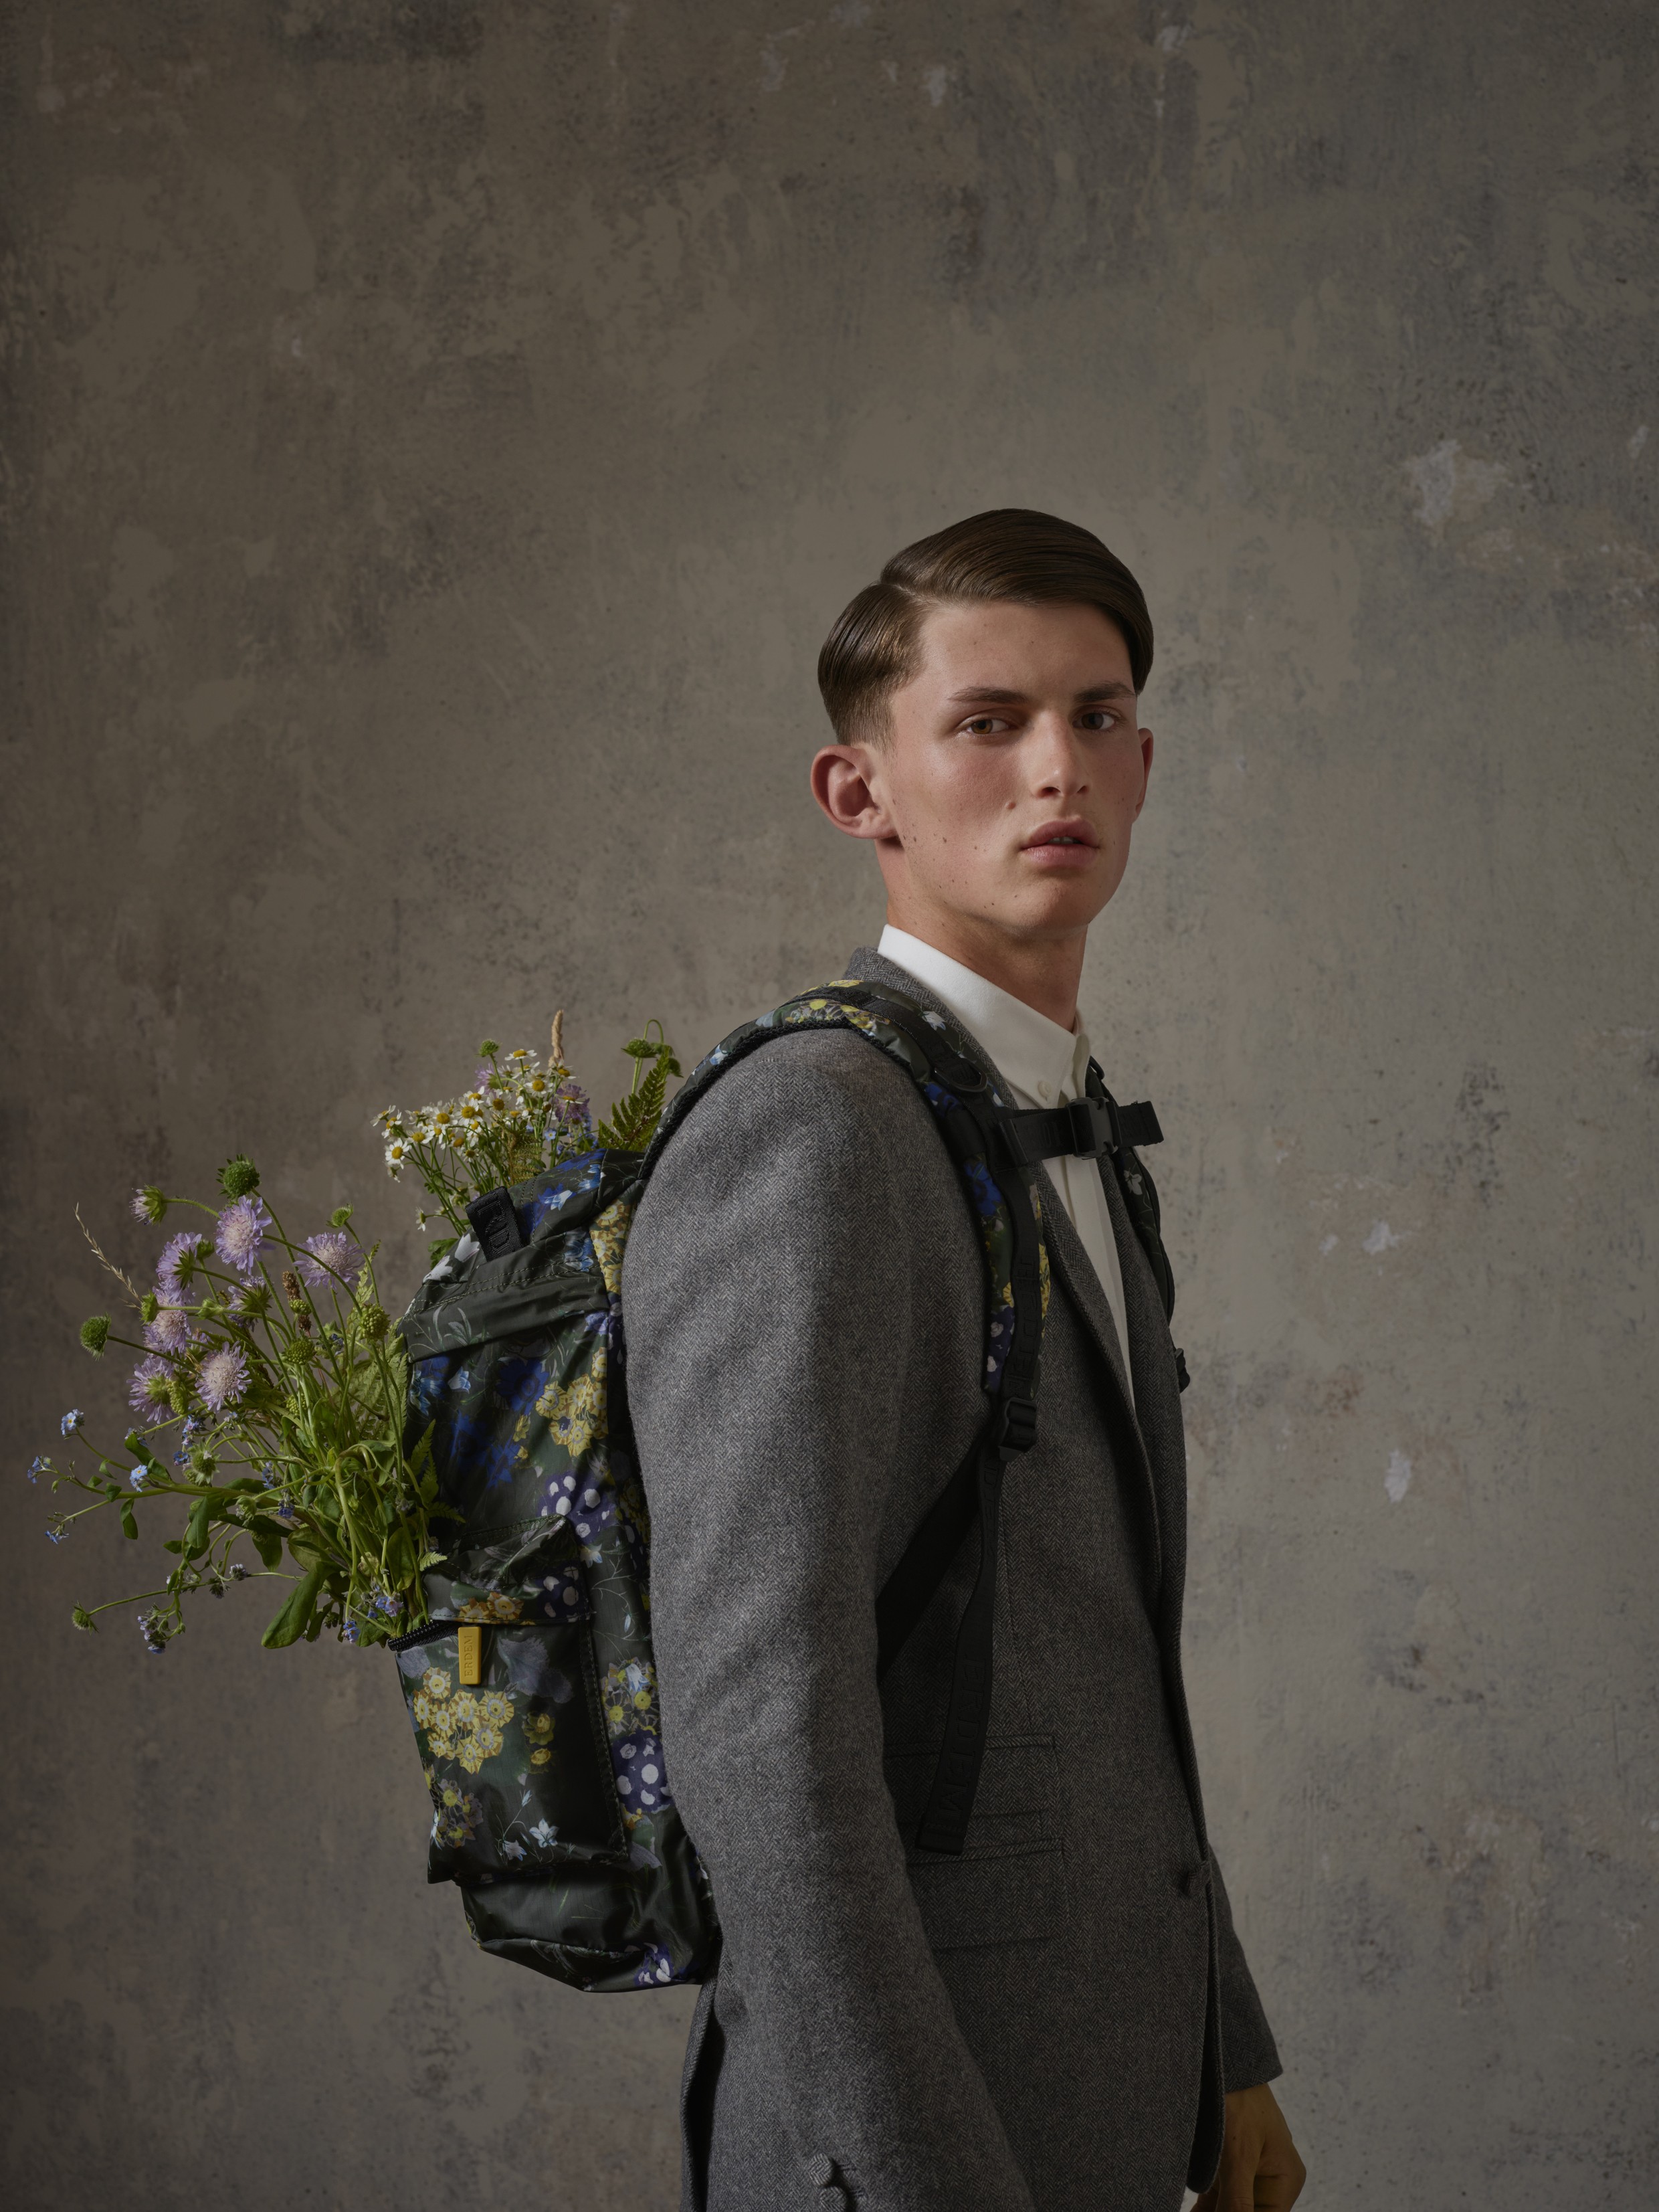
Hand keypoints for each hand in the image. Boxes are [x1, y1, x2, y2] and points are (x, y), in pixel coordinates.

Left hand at [1192, 2084, 1305, 2211]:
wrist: (1220, 2059)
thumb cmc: (1239, 2098)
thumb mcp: (1239, 2153)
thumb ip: (1238, 2200)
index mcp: (1286, 2181)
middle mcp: (1270, 2183)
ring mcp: (1246, 2177)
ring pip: (1228, 2210)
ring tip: (1190, 2211)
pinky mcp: (1224, 2171)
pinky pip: (1214, 2202)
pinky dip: (1201, 2210)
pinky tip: (1183, 2211)